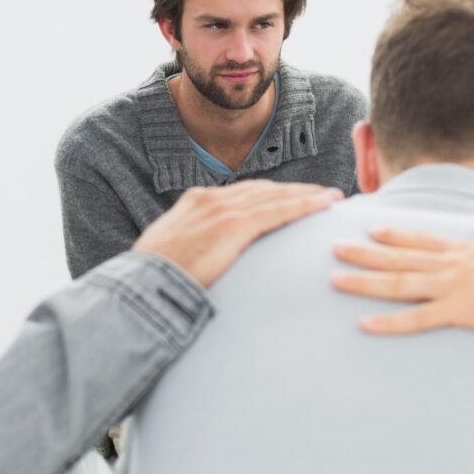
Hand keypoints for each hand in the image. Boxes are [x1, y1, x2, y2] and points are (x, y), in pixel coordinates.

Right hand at [133, 180, 342, 287]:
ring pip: (275, 196)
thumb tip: (199, 262)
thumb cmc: (151, 280)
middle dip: (293, 191)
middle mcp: (209, 199)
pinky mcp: (233, 225)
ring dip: (307, 196)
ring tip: (331, 198)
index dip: (268, 195)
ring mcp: (222, 209)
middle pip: (262, 189)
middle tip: (320, 195)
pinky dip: (305, 205)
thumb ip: (190, 249)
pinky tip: (325, 205)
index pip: (240, 194)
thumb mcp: (168, 254)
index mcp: (193, 202)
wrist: (142, 284)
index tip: (287, 199)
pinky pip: (278, 211)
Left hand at [331, 223, 473, 352]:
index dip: (394, 235)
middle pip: (399, 259)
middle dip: (364, 254)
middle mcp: (454, 265)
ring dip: (364, 282)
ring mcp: (453, 287)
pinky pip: (416, 319)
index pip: (423, 241)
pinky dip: (388, 323)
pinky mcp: (459, 312)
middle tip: (334, 248)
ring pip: (398, 284)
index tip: (370, 229)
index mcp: (469, 250)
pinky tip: (364, 323)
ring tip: (334, 279)